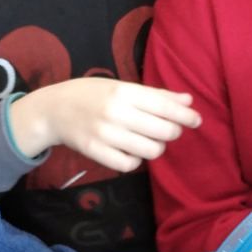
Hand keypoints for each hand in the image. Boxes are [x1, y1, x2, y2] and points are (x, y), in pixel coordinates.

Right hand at [8, 78, 199, 170]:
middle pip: (163, 131)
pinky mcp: (96, 153)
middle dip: (172, 132)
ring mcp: (105, 134)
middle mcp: (115, 113)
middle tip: (168, 130)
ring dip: (156, 148)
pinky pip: (130, 164)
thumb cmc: (92, 95)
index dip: (185, 116)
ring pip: (150, 150)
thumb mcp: (122, 87)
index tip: (197, 120)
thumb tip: (187, 100)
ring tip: (149, 140)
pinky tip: (131, 151)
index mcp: (123, 92)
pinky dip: (136, 160)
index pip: (165, 106)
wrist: (53, 110)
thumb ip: (155, 95)